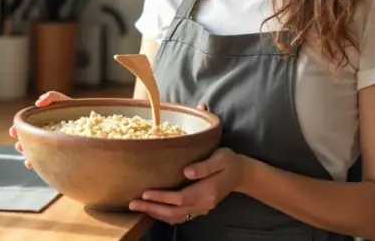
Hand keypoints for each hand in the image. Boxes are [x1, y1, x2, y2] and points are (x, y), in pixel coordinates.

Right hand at [9, 91, 71, 168]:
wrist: (93, 121)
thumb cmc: (74, 109)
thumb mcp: (62, 100)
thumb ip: (51, 96)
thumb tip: (37, 103)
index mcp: (41, 124)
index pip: (26, 127)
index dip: (18, 129)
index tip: (13, 131)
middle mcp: (44, 136)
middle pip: (29, 141)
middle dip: (21, 144)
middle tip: (19, 146)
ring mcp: (51, 146)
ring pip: (36, 152)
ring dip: (29, 155)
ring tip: (27, 158)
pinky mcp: (59, 155)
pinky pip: (47, 161)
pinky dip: (39, 164)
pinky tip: (35, 165)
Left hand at [128, 147, 248, 224]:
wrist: (240, 173)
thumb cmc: (229, 162)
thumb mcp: (221, 158)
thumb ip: (204, 166)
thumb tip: (186, 172)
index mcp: (207, 191)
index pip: (180, 198)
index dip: (162, 197)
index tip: (145, 193)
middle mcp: (204, 204)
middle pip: (174, 211)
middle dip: (152, 208)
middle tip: (133, 203)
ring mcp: (202, 208)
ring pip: (176, 217)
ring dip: (156, 213)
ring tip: (138, 207)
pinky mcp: (199, 208)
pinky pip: (180, 217)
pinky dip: (165, 216)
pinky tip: (154, 210)